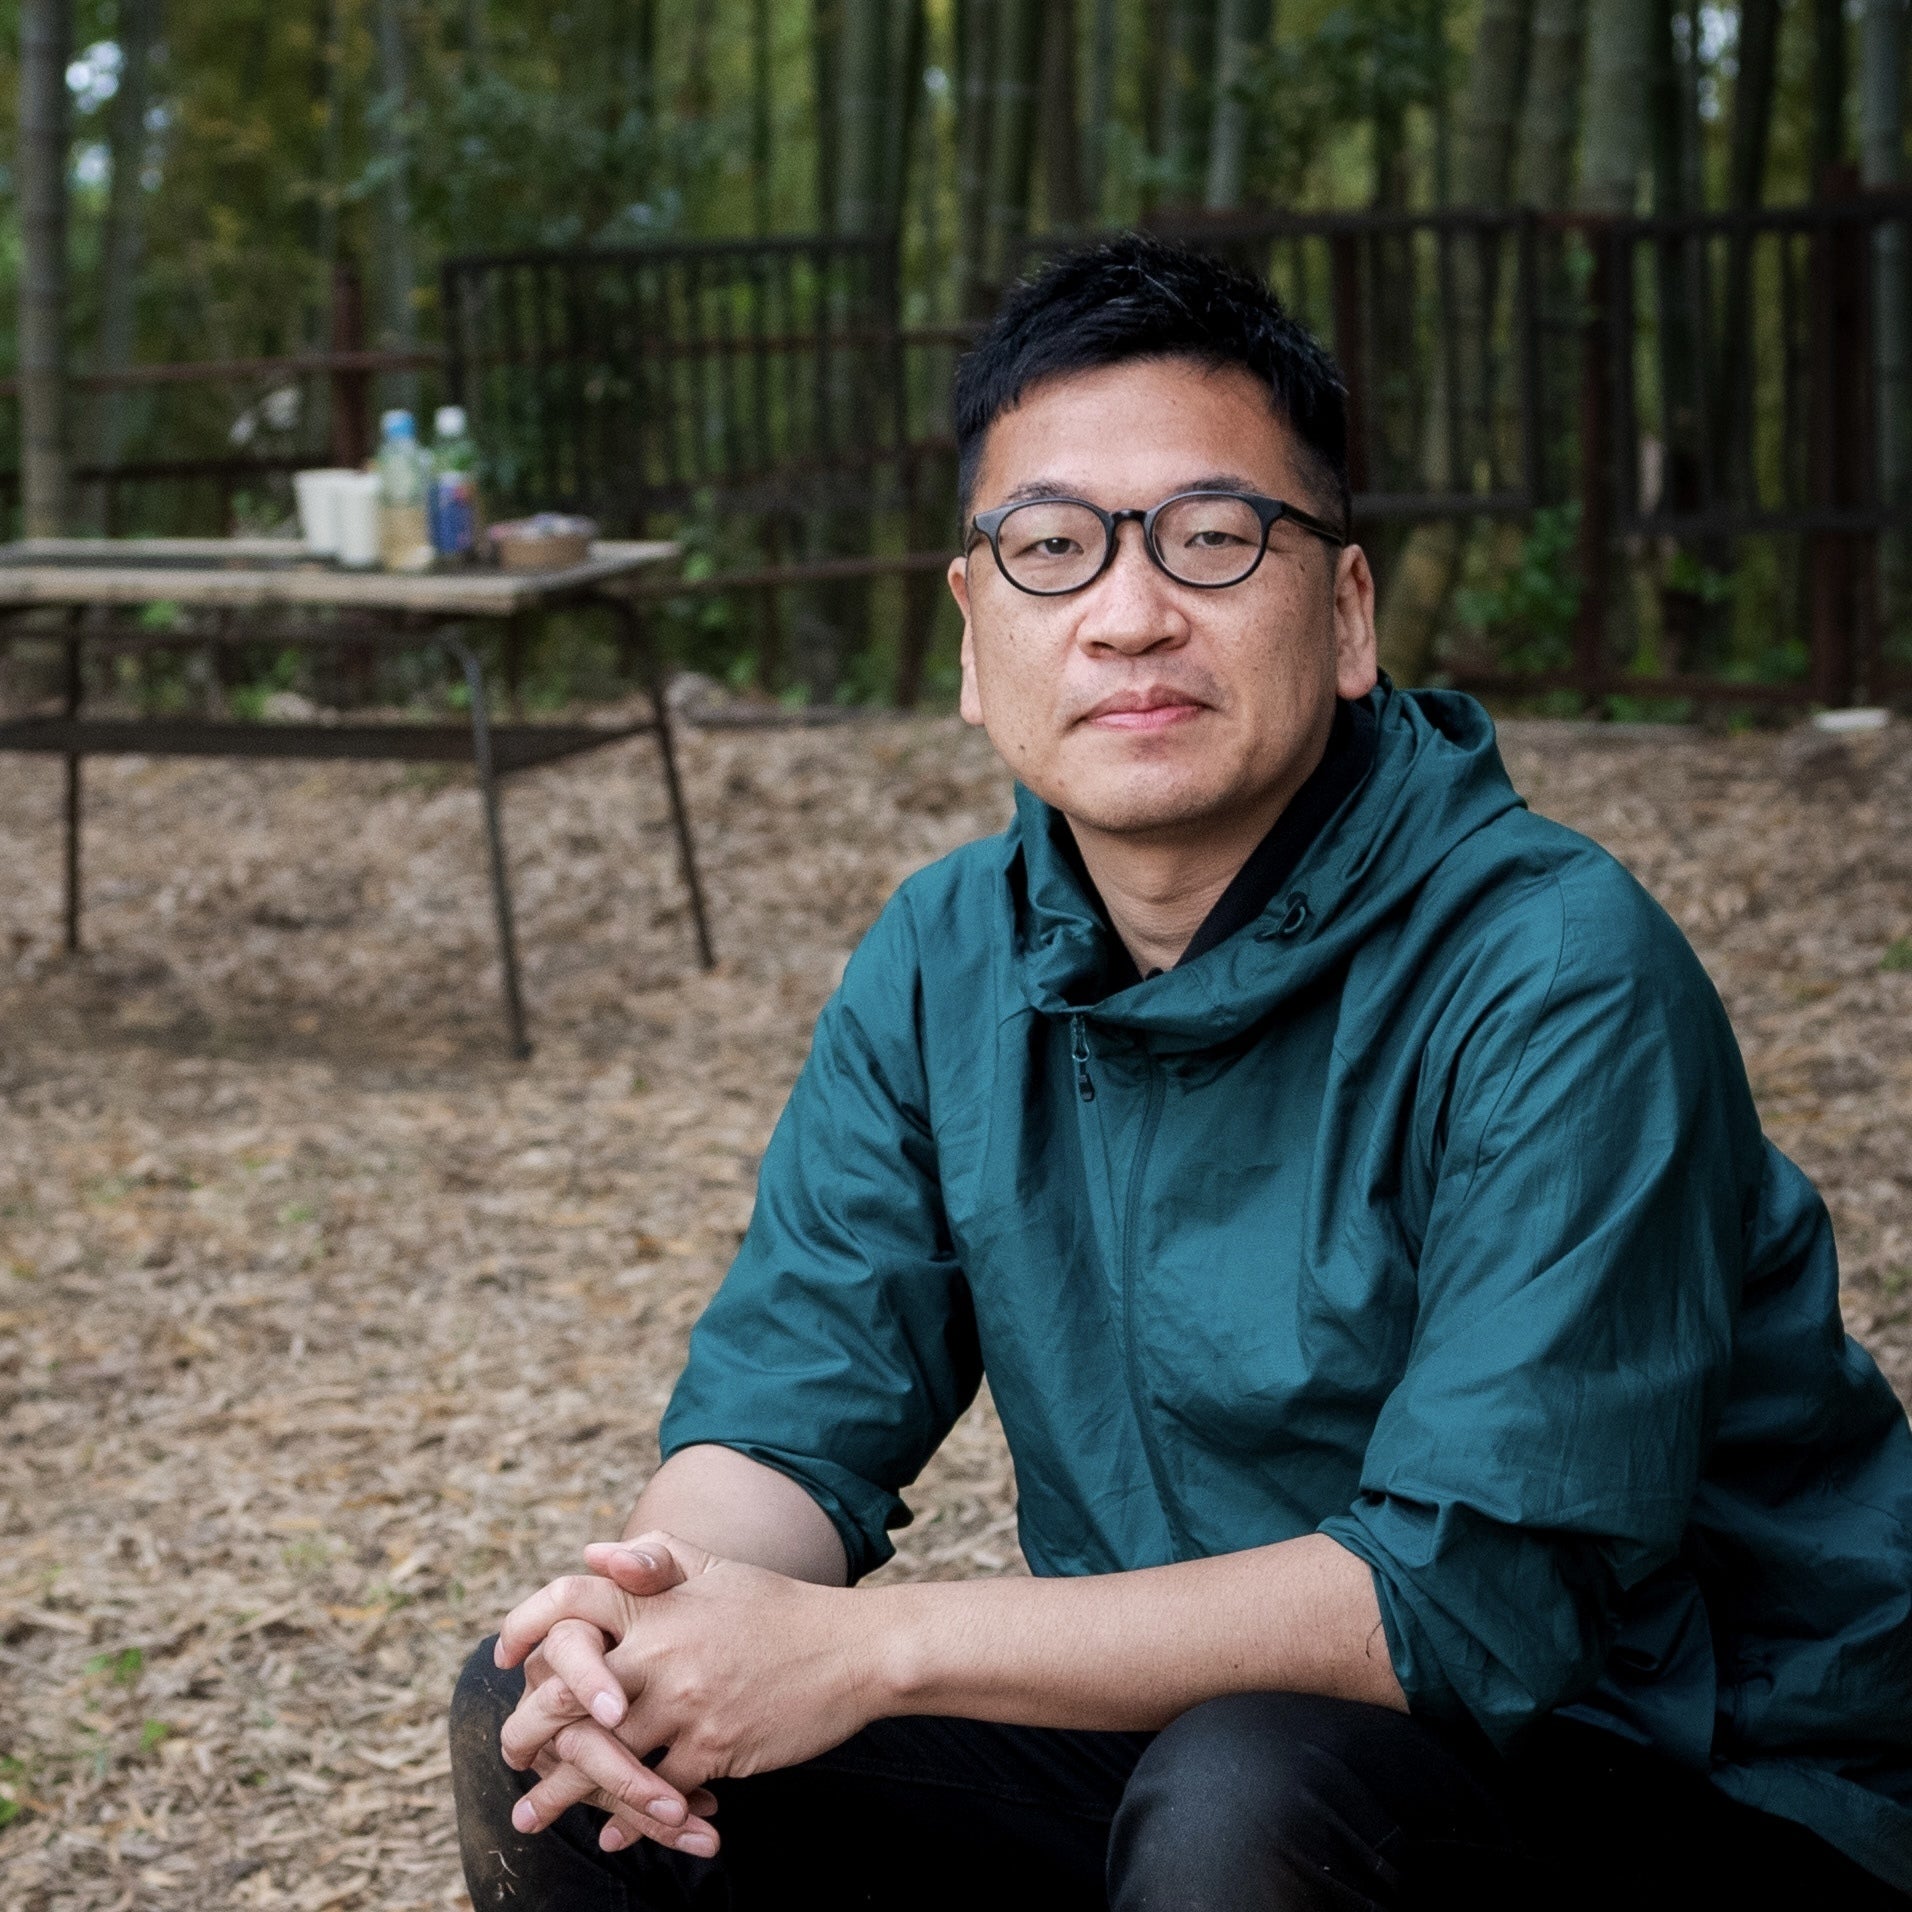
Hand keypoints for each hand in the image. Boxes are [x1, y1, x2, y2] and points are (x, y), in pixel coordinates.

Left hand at [496, 1531, 880, 1846]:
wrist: (854, 1649)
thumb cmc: (778, 1607)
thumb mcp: (716, 1568)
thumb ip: (653, 1556)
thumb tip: (591, 1554)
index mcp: (658, 1601)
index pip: (569, 1604)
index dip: (525, 1628)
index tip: (503, 1662)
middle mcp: (663, 1650)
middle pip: (566, 1694)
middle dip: (526, 1732)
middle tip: (508, 1756)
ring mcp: (688, 1703)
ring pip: (603, 1755)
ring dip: (561, 1791)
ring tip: (531, 1815)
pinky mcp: (716, 1749)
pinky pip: (657, 1792)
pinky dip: (631, 1817)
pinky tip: (613, 1831)